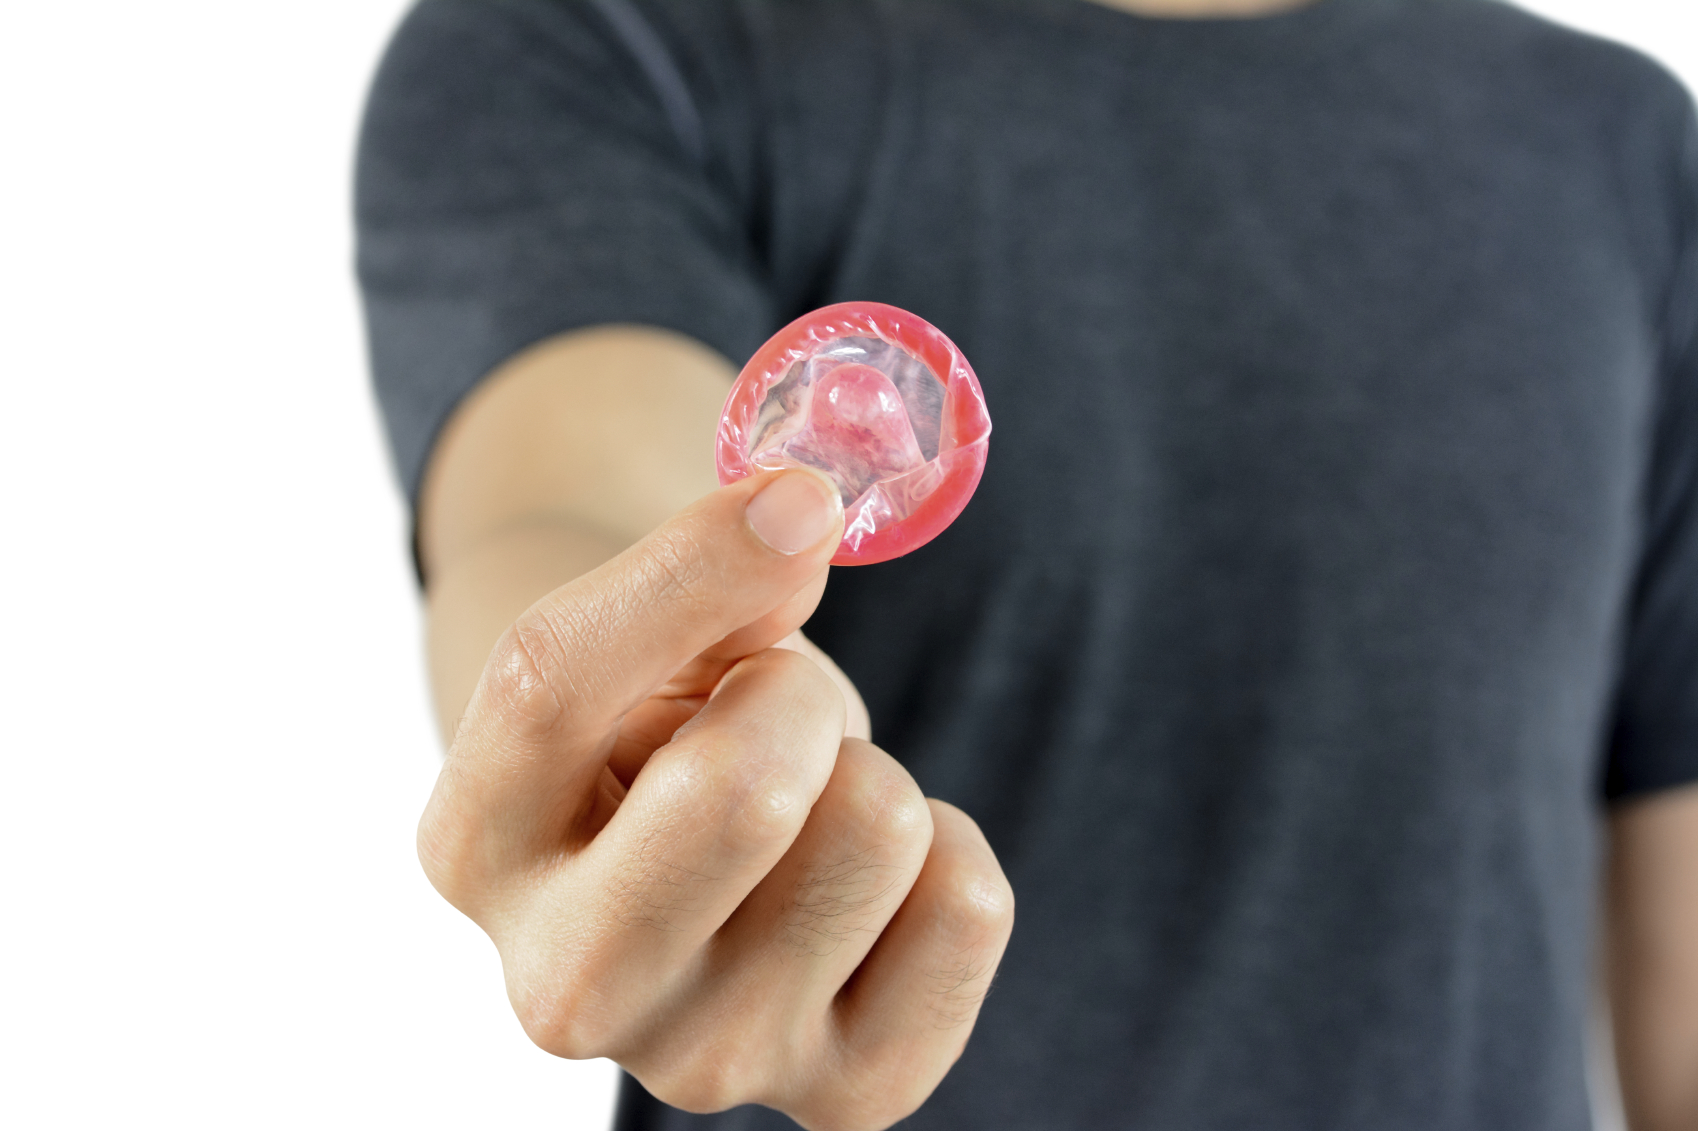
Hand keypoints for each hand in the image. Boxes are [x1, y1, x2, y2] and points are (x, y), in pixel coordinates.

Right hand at [418, 468, 1014, 1130]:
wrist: (697, 867)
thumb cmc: (662, 730)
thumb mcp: (646, 641)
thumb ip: (695, 573)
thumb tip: (804, 515)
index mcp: (474, 847)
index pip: (553, 681)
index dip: (696, 565)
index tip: (796, 503)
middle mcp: (564, 987)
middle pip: (744, 789)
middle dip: (794, 696)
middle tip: (774, 719)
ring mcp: (704, 1059)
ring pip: (878, 826)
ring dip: (865, 773)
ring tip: (805, 815)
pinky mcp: (843, 1094)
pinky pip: (970, 905)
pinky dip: (947, 851)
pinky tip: (866, 882)